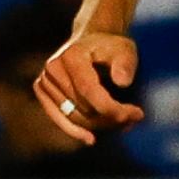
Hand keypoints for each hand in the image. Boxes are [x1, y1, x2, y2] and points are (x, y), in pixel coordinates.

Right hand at [35, 29, 143, 147]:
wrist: (92, 40)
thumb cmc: (111, 47)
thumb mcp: (125, 49)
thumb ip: (126, 64)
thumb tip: (122, 82)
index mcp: (72, 56)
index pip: (89, 91)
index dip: (112, 108)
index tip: (136, 114)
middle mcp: (53, 67)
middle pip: (82, 107)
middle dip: (110, 118)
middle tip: (135, 118)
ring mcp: (44, 79)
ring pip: (73, 116)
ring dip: (99, 125)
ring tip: (122, 124)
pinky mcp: (42, 90)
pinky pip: (57, 116)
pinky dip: (74, 130)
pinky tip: (90, 138)